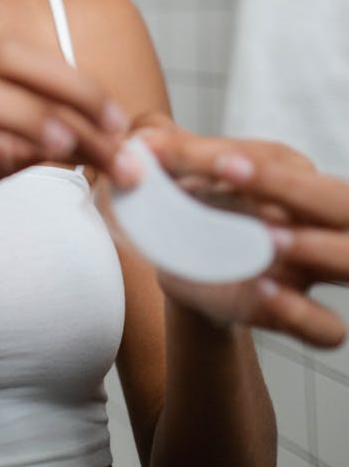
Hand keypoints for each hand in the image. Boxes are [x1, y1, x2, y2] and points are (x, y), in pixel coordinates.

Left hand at [126, 121, 348, 346]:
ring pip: (347, 258)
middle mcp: (312, 218)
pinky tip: (263, 290)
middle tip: (232, 173)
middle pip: (337, 201)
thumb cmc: (191, 205)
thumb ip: (165, 155)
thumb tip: (140, 142)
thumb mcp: (177, 177)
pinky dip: (301, 314)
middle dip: (290, 187)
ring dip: (313, 246)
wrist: (185, 264)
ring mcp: (311, 267)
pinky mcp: (298, 313)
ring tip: (266, 238)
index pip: (277, 160)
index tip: (194, 155)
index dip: (235, 155)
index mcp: (289, 173)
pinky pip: (326, 327)